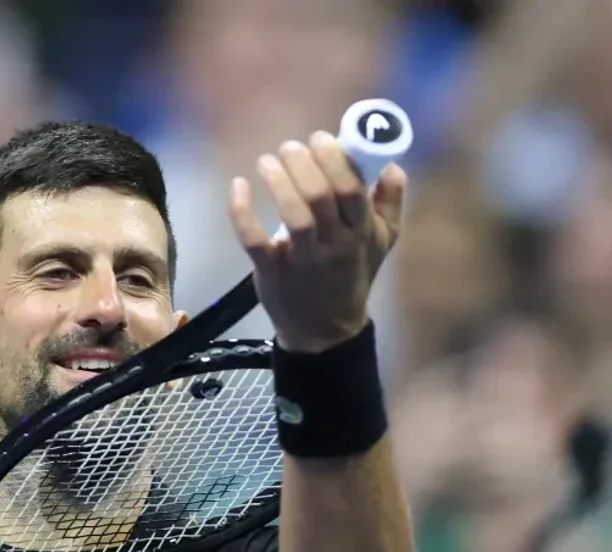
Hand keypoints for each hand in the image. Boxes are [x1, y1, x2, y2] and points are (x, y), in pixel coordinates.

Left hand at [229, 132, 406, 352]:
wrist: (325, 330)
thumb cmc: (350, 275)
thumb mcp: (382, 243)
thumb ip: (390, 203)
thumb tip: (393, 165)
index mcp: (362, 233)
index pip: (352, 188)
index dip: (335, 157)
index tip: (319, 138)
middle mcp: (335, 246)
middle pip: (322, 196)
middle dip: (304, 163)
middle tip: (289, 147)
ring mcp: (303, 261)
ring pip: (294, 216)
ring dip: (278, 182)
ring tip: (267, 161)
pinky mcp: (271, 272)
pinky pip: (255, 240)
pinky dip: (243, 212)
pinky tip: (239, 186)